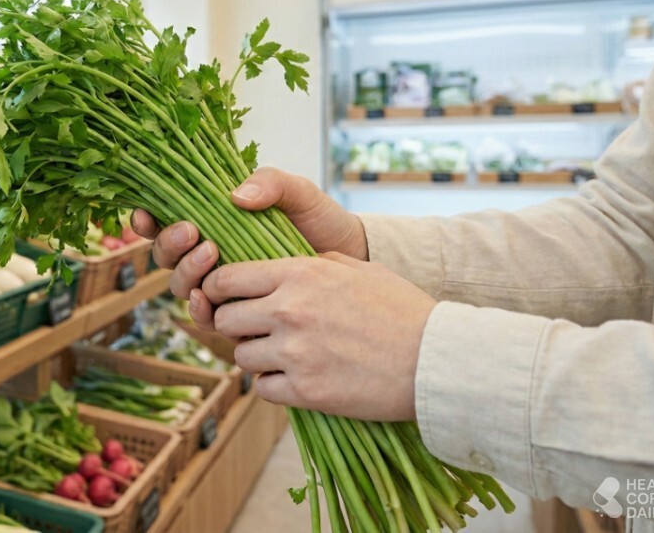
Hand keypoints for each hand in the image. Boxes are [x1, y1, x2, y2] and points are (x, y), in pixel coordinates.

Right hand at [130, 168, 368, 308]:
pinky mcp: (239, 313)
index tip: (144, 214)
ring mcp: (222, 286)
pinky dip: (200, 309)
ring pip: (181, 285)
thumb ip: (270, 183)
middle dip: (169, 244)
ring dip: (186, 272)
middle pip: (165, 256)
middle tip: (193, 231)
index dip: (146, 220)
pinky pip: (206, 316)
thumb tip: (236, 195)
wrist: (353, 260)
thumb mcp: (298, 192)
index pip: (166, 220)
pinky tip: (207, 300)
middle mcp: (210, 254)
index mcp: (213, 220)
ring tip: (211, 253)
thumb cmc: (320, 221)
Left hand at [202, 253, 435, 420]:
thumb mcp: (358, 269)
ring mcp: (295, 353)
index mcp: (299, 274)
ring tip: (283, 356)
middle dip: (236, 325)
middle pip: (226, 320)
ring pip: (242, 357)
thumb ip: (314, 262)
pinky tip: (296, 378)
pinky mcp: (305, 391)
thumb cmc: (403, 311)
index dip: (218, 291)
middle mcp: (288, 310)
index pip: (227, 279)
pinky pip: (262, 388)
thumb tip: (284, 264)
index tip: (224, 299)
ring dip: (257, 357)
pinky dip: (274, 385)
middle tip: (257, 331)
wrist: (436, 360)